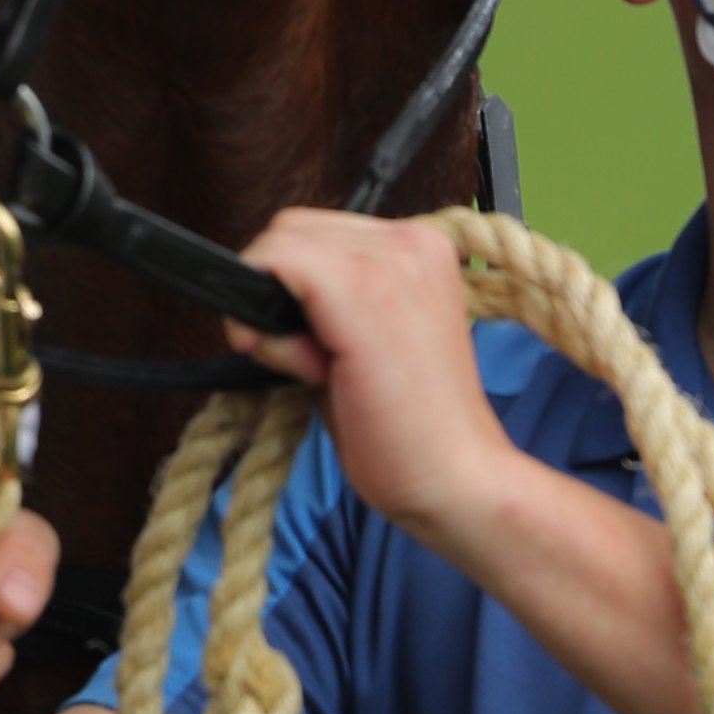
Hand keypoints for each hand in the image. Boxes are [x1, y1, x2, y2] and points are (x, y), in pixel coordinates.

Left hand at [228, 209, 516, 562]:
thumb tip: (256, 287)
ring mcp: (389, 256)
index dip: (295, 288)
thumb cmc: (409, 430)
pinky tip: (308, 369)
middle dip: (280, 295)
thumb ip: (327, 302)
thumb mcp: (369, 341)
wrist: (458, 482)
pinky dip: (268, 324)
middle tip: (320, 365)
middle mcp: (410, 238)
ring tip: (326, 371)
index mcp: (421, 247)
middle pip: (291, 230)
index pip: (319, 234)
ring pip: (278, 245)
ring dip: (275, 314)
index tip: (315, 346)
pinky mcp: (360, 285)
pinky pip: (273, 266)